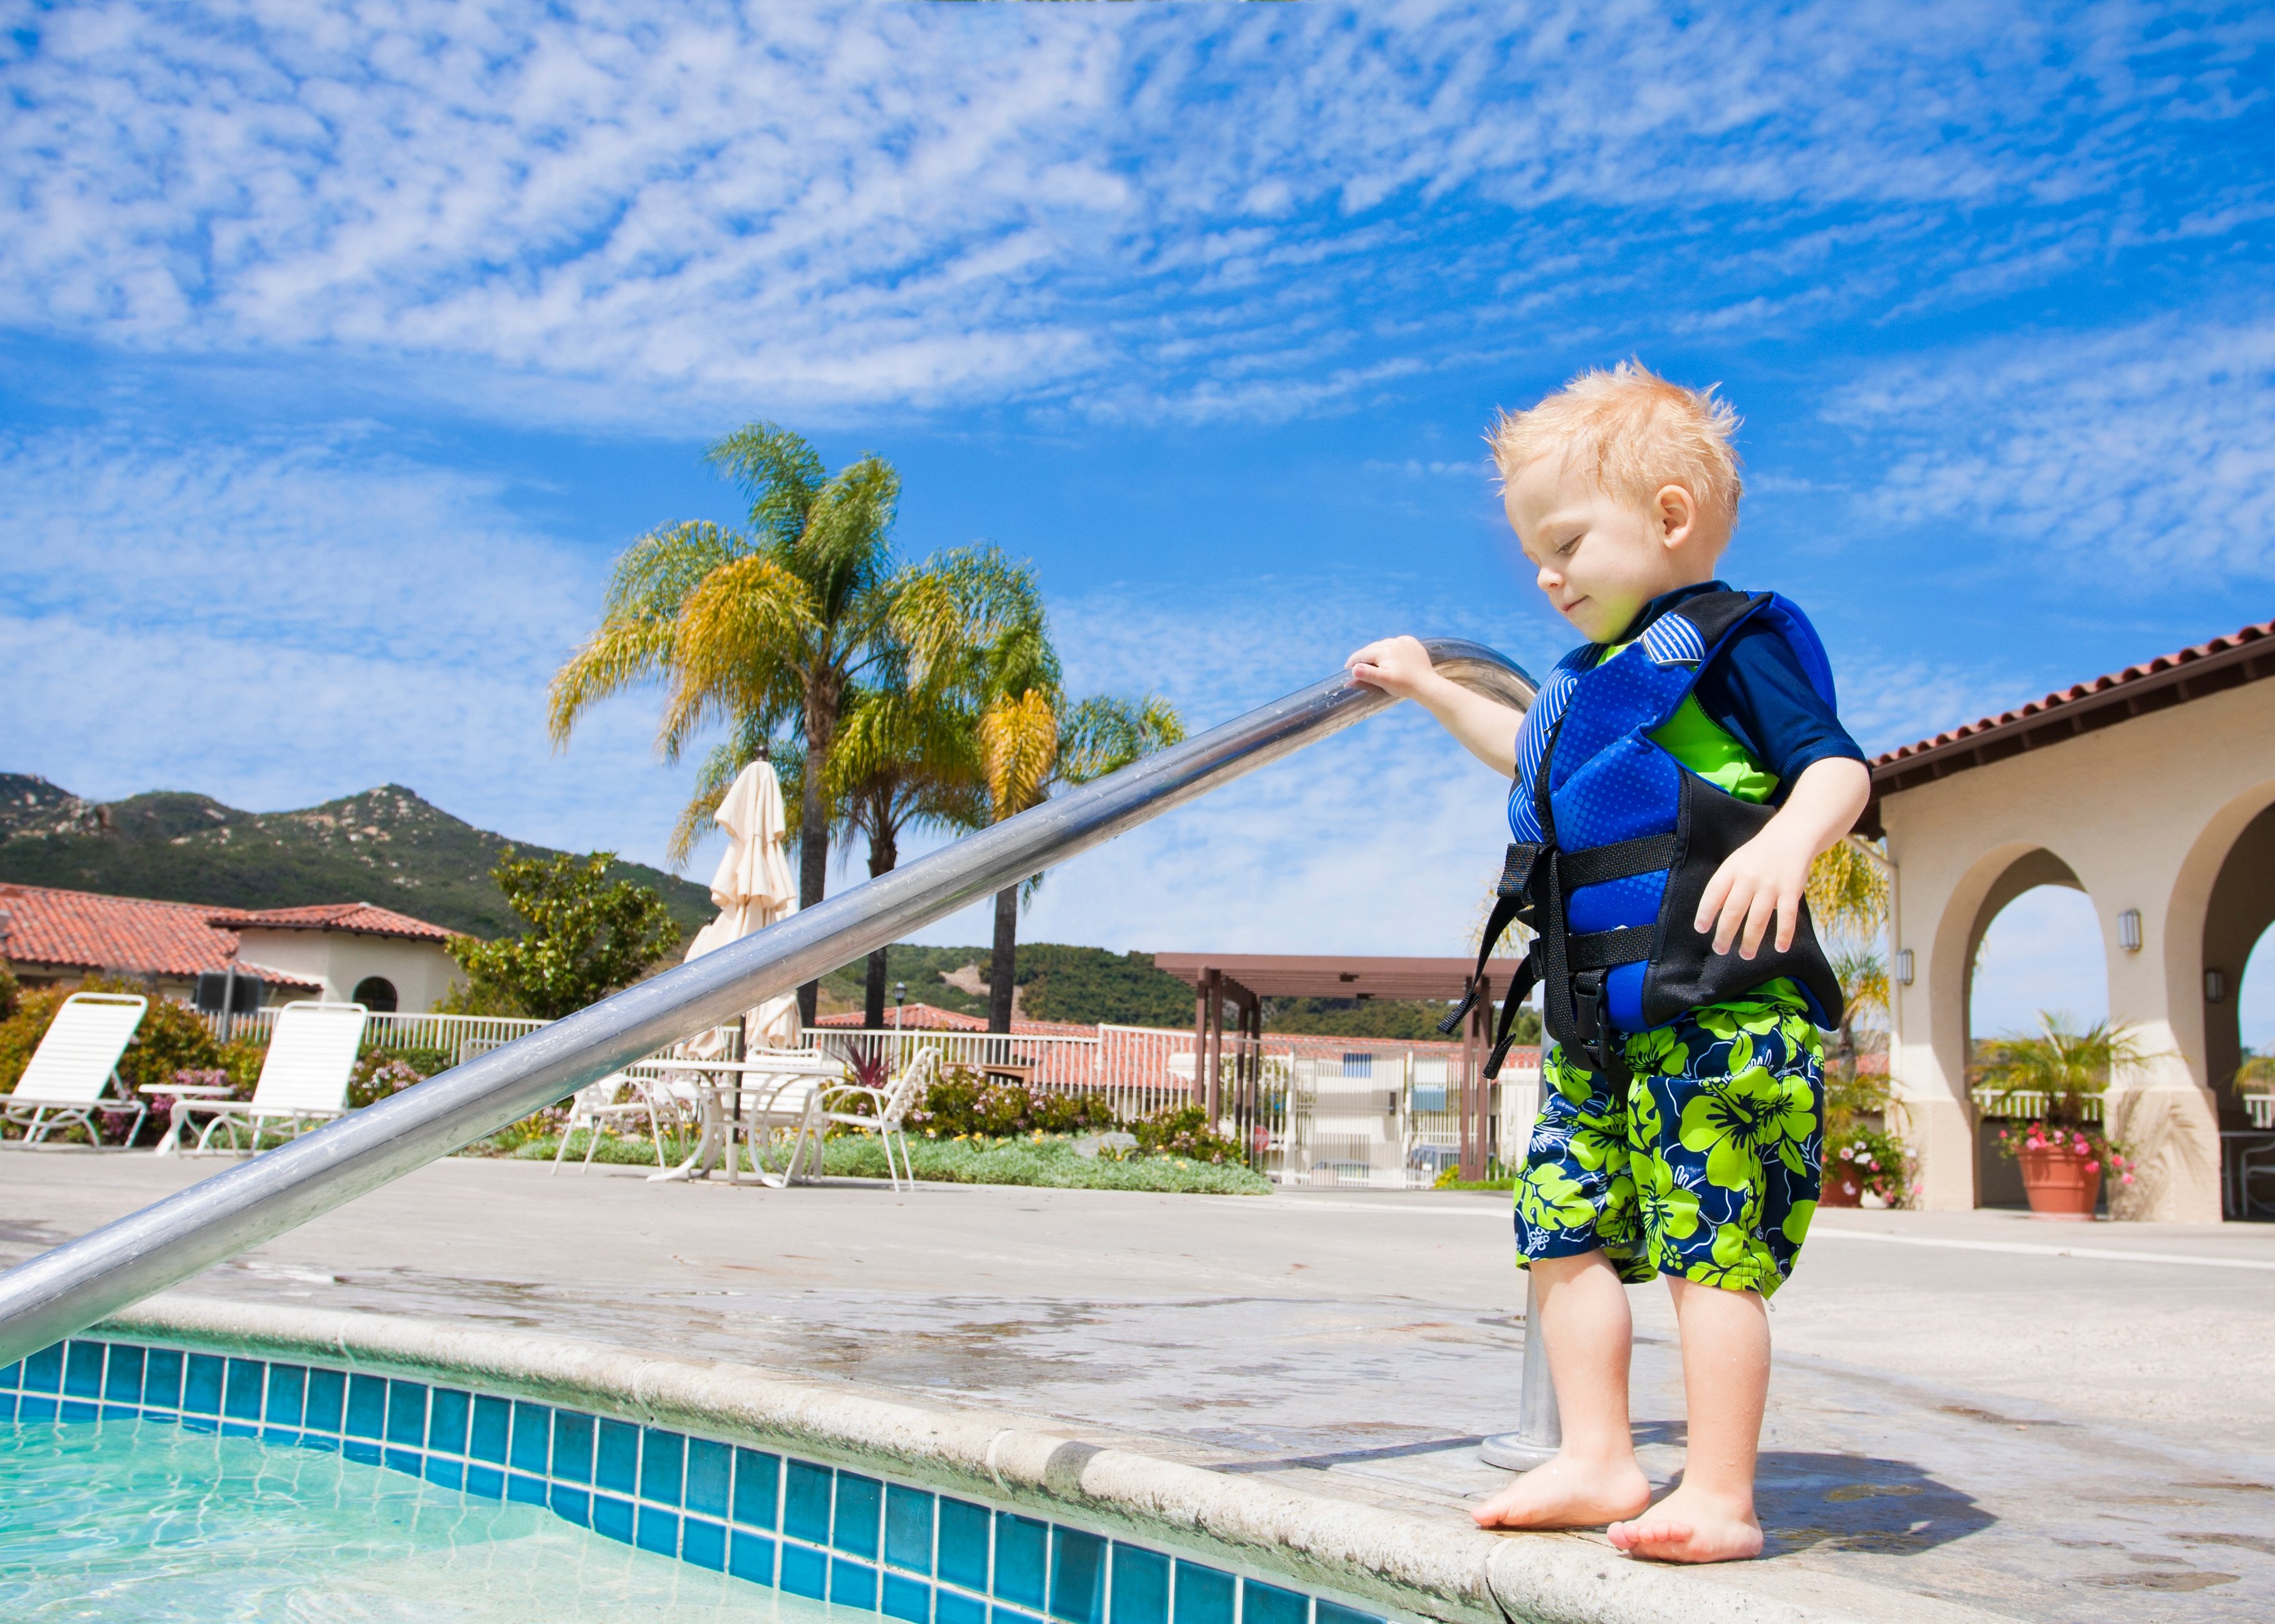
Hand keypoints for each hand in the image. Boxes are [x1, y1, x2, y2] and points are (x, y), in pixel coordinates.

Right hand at [1346, 634, 1438, 699]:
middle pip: (1372, 648)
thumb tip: (1354, 668)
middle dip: (1364, 656)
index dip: (1353, 661)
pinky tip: (1390, 653)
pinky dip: (1391, 647)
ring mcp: (1404, 642)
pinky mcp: (1413, 644)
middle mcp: (1393, 642)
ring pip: (1384, 644)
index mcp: (1384, 650)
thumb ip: (1367, 674)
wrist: (1427, 685)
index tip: (1347, 668)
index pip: (1363, 654)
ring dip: (1377, 651)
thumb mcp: (1383, 681)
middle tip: (1358, 666)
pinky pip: (1398, 642)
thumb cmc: (1404, 685)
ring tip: (1373, 660)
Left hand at [1693, 827, 1813, 959]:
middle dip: (1725, 934)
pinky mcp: (1791, 890)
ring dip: (1751, 940)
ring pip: (1757, 918)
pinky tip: (1780, 947)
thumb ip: (1725, 887)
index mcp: (1731, 870)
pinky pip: (1787, 916)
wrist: (1790, 837)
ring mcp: (1770, 884)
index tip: (1701, 929)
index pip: (1713, 893)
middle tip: (1720, 949)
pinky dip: (1784, 934)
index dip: (1705, 912)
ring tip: (1746, 955)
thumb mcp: (1735, 864)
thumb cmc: (1757, 857)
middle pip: (1733, 911)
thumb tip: (1712, 916)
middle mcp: (1749, 877)